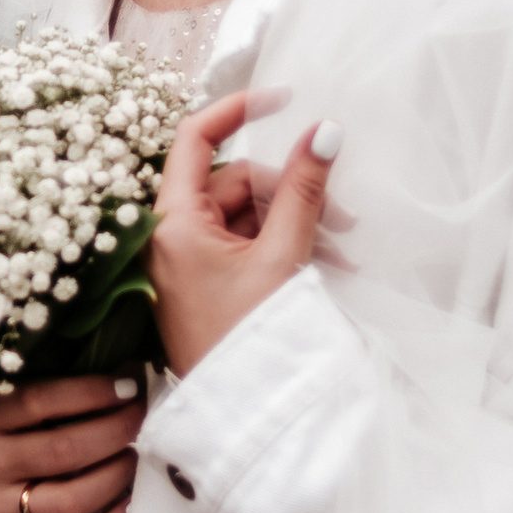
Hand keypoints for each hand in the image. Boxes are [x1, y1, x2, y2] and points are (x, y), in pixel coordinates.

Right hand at [0, 373, 139, 512]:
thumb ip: (39, 391)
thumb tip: (115, 380)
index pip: (44, 402)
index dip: (93, 393)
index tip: (129, 387)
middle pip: (65, 452)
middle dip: (116, 432)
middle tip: (141, 419)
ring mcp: (1, 511)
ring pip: (71, 502)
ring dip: (115, 477)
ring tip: (134, 456)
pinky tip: (128, 506)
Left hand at [151, 91, 340, 377]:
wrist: (243, 414)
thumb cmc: (251, 340)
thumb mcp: (284, 256)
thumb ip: (305, 190)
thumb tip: (325, 130)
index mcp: (173, 222)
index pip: (196, 137)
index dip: (239, 108)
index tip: (286, 98)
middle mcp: (170, 236)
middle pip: (233, 180)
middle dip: (290, 190)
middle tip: (341, 215)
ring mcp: (186, 261)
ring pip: (244, 213)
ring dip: (294, 220)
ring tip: (342, 248)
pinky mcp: (203, 283)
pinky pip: (243, 243)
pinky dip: (281, 244)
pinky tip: (325, 261)